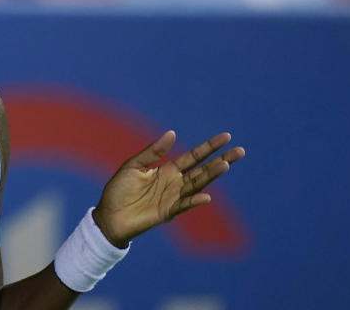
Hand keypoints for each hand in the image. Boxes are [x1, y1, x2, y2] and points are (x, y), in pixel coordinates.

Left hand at [92, 131, 244, 247]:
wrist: (109, 215)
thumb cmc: (119, 189)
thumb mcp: (134, 165)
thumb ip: (153, 151)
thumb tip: (172, 133)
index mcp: (167, 169)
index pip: (194, 156)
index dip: (209, 147)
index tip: (227, 137)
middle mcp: (175, 182)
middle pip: (203, 169)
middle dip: (221, 159)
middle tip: (241, 150)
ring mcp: (174, 197)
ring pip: (198, 184)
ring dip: (212, 175)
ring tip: (226, 164)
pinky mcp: (167, 211)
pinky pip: (184, 205)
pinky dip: (194, 201)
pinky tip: (206, 196)